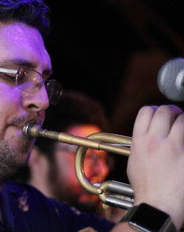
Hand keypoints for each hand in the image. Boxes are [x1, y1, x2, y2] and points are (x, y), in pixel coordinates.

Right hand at [127, 105, 183, 229]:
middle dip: (171, 111)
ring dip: (183, 120)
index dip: (154, 110)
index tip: (159, 115)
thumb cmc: (145, 186)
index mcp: (140, 141)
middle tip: (176, 117)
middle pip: (164, 111)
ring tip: (183, 128)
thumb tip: (148, 133)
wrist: (158, 203)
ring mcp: (173, 146)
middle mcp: (156, 140)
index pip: (146, 111)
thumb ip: (140, 143)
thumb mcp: (134, 161)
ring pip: (182, 119)